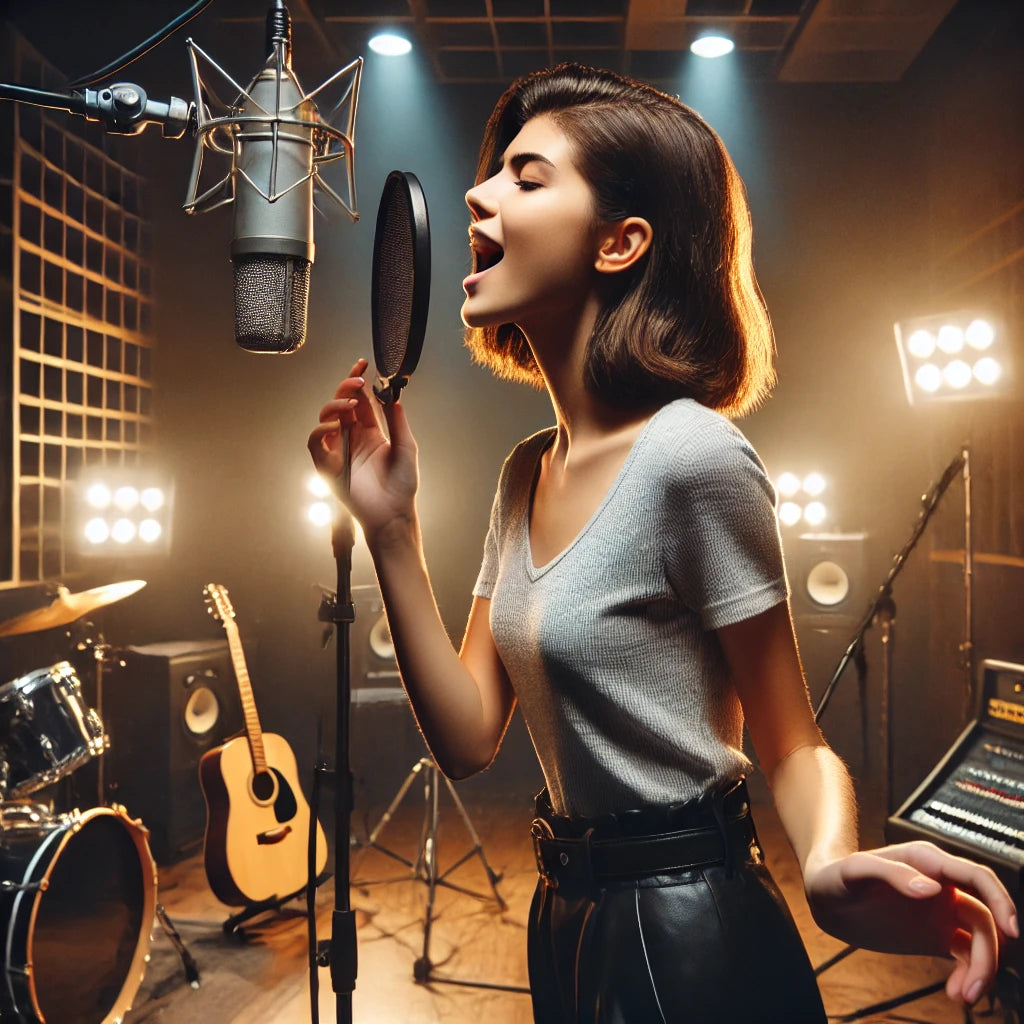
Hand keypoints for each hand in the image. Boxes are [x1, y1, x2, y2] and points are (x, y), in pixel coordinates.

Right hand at [307, 358, 419, 543]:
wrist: (394, 513)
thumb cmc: (402, 485)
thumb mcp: (406, 447)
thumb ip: (397, 421)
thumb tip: (393, 396)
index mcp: (370, 431)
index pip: (361, 400)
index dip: (359, 382)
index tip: (363, 365)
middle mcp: (352, 437)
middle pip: (341, 403)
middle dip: (346, 388)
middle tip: (357, 381)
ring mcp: (338, 449)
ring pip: (326, 417)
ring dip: (336, 405)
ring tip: (352, 405)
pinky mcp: (327, 465)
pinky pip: (314, 442)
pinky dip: (320, 430)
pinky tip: (336, 425)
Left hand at [805, 840, 1018, 1005]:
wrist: (826, 898)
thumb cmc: (836, 875)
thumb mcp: (855, 871)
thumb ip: (891, 873)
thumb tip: (933, 889)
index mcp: (927, 862)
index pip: (977, 876)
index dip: (1000, 900)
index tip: (1011, 932)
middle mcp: (942, 886)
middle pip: (986, 916)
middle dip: (990, 952)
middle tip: (975, 987)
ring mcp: (942, 911)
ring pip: (981, 939)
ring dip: (982, 969)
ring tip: (962, 996)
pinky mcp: (937, 935)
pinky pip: (966, 955)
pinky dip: (968, 975)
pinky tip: (954, 993)